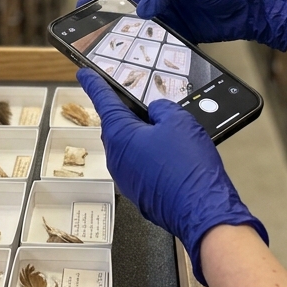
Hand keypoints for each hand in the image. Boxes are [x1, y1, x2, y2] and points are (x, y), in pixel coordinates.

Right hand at [78, 0, 286, 51]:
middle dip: (109, 19)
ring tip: (114, 51)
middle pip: (126, 6)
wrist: (253, 7)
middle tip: (93, 34)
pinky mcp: (181, 33)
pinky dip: (150, 50)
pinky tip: (142, 60)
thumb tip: (141, 9)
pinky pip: (159, 42)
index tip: (82, 4)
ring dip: (129, 38)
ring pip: (141, 27)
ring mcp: (170, 15)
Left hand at [78, 69, 267, 285]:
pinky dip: (154, 159)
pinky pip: (143, 167)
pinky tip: (174, 158)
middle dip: (133, 116)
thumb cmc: (188, 168)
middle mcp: (117, 158)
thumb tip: (156, 112)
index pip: (103, 102)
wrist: (202, 211)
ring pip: (133, 148)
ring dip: (146, 139)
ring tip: (173, 138)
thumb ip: (162, 109)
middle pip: (120, 127)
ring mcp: (127, 178)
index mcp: (120, 135)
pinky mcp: (140, 193)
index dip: (94, 85)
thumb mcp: (179, 121)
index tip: (84, 75)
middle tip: (149, 108)